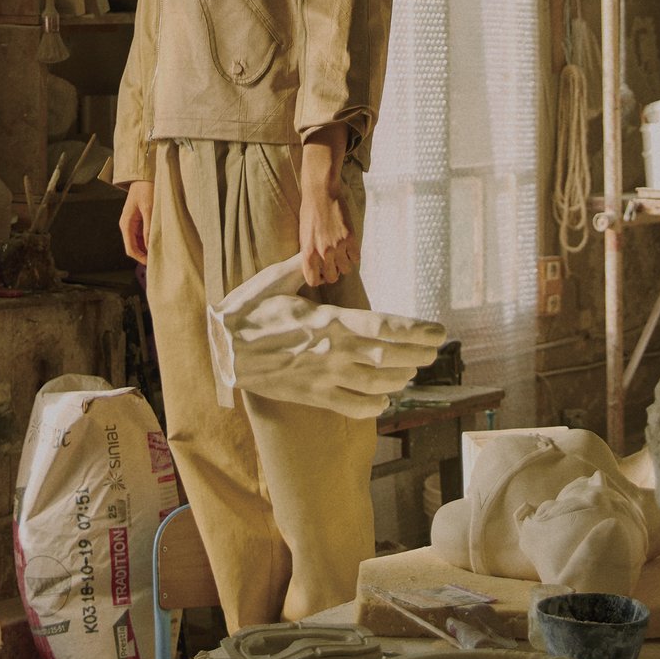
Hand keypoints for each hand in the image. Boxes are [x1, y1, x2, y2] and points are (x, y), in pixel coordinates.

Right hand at [119, 179, 153, 262]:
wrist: (144, 177)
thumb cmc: (146, 189)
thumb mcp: (149, 209)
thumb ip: (149, 228)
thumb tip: (149, 246)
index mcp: (126, 224)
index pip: (130, 248)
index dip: (140, 258)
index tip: (152, 263)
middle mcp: (127, 225)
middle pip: (134, 247)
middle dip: (145, 254)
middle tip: (159, 258)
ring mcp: (132, 224)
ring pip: (139, 242)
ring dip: (148, 247)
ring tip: (161, 249)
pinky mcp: (138, 221)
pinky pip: (143, 235)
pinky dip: (150, 239)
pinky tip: (159, 239)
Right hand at [207, 252, 446, 417]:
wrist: (221, 351)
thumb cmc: (246, 312)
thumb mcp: (274, 281)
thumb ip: (301, 267)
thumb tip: (315, 251)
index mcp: (329, 321)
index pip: (385, 326)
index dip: (417, 331)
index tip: (438, 332)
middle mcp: (333, 351)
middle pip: (389, 357)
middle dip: (418, 355)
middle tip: (434, 352)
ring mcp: (324, 377)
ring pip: (377, 384)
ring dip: (401, 379)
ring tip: (412, 372)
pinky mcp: (313, 396)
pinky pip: (353, 407)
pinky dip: (375, 406)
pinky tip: (384, 399)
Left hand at [299, 124, 354, 287]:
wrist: (321, 193)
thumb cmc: (309, 213)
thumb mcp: (303, 236)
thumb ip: (309, 253)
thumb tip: (317, 268)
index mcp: (308, 253)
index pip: (313, 281)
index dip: (319, 279)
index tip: (322, 273)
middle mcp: (323, 253)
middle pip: (333, 278)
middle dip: (334, 272)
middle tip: (334, 263)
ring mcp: (338, 246)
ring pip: (346, 269)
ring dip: (345, 263)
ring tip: (342, 253)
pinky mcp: (350, 238)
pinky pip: (356, 258)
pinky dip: (354, 255)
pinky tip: (349, 247)